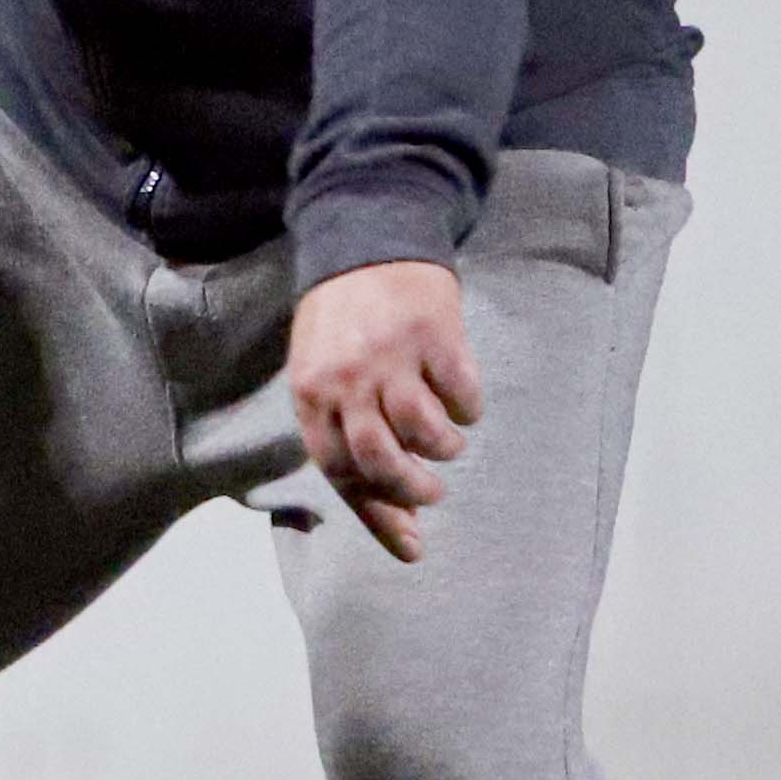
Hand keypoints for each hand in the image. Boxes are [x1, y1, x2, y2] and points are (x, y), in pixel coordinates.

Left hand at [283, 261, 478, 563]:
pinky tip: (463, 402)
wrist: (369, 233)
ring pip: (425, 432)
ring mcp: (392, 355)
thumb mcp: (319, 369)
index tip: (412, 546)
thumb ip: (343, 430)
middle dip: (414, 490)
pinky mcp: (435, 333)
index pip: (340, 471)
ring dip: (444, 449)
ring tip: (448, 443)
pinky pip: (461, 394)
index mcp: (312, 392)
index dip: (377, 514)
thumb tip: (389, 508)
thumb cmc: (342, 319)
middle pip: (382, 461)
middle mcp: (347, 378)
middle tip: (432, 493)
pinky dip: (468, 409)